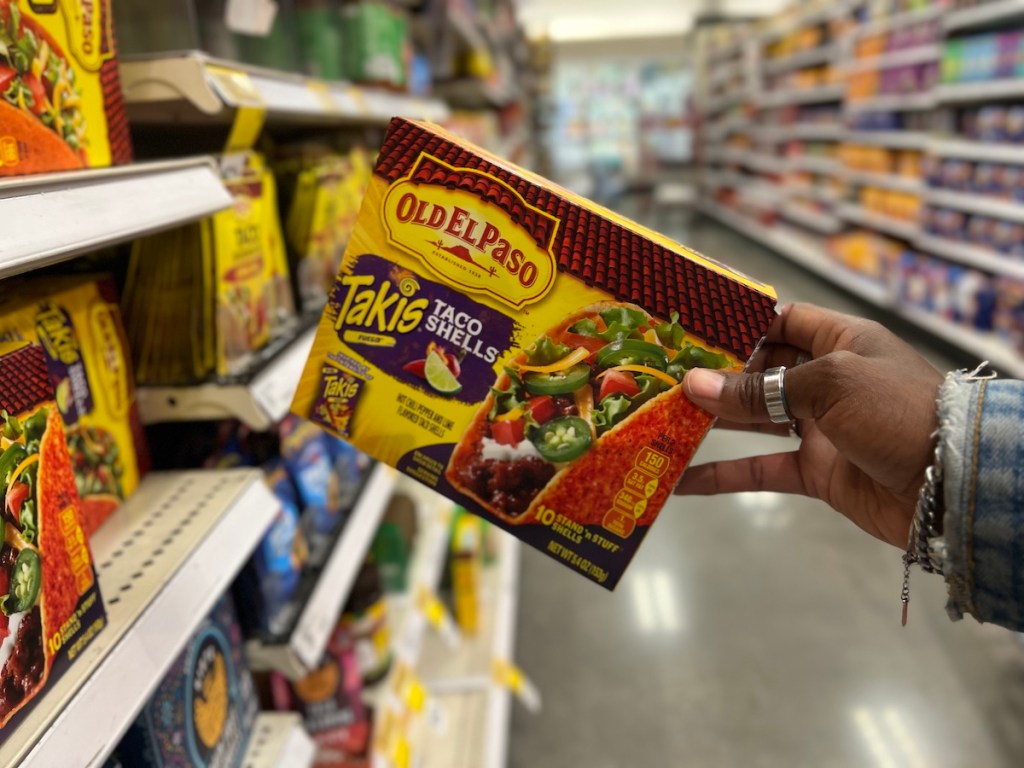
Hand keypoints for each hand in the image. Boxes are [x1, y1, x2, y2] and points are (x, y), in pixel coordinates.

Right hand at [675, 303, 943, 547]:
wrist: (953, 483)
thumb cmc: (898, 410)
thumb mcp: (829, 384)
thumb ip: (760, 388)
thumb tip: (695, 386)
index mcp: (838, 341)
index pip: (779, 321)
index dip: (736, 324)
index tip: (689, 329)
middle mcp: (825, 379)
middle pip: (758, 372)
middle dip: (713, 376)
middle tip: (662, 377)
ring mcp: (819, 426)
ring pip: (753, 420)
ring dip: (711, 422)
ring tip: (662, 420)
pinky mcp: (815, 470)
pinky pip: (761, 469)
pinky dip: (723, 475)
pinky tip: (684, 481)